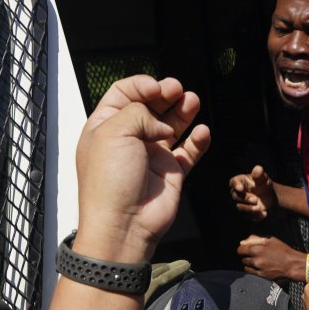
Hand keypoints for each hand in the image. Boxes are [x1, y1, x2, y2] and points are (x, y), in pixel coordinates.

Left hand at [75, 75, 207, 261]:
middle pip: (151, 107)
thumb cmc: (109, 182)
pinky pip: (189, 152)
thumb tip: (162, 124)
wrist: (124, 223)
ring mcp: (151, 155)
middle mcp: (129, 139)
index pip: (124, 94)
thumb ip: (139, 114)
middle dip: (166, 95)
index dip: (141, 86)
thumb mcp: (113, 133)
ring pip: (172, 126)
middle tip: (177, 90)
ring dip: (184, 112)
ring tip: (193, 101)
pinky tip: (202, 131)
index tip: (156, 88)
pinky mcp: (172, 172)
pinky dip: (198, 140)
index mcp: (106, 127)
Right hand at [230, 165, 275, 220]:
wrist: (270, 196)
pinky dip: (257, 216)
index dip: (235, 185)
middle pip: (236, 196)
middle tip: (255, 199)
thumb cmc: (263, 184)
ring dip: (249, 208)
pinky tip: (265, 214)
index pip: (233, 182)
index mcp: (240, 182)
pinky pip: (249, 216)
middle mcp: (237, 193)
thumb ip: (260, 174)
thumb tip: (257, 168)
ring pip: (240, 208)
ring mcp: (241, 204)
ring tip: (259, 208)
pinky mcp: (246, 213)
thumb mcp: (264, 178)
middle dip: (245, 198)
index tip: (241, 188)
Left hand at [237, 235, 303, 281]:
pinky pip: (250, 273)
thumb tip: (244, 241)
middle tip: (254, 255)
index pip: (240, 250)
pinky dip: (253, 270)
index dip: (242, 249)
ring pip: (246, 266)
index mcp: (258, 249)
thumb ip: (256, 239)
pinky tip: (259, 267)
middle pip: (243, 258)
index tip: (244, 250)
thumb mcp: (271, 240)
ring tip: (258, 262)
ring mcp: (258, 268)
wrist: (293, 264)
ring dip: (250, 263)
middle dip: (247, 256)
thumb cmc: (284, 251)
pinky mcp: (261, 275)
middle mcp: (256, 259)